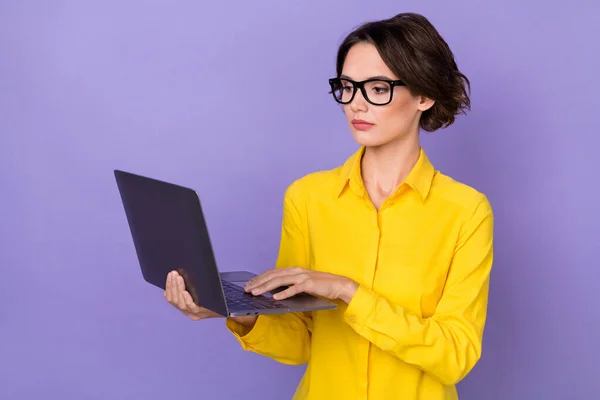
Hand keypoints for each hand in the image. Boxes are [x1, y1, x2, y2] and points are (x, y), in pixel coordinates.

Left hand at [163, 271, 256, 327]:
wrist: (224, 309)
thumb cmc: (225, 300)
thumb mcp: (227, 295)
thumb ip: (223, 290)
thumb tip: (227, 282)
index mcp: (204, 312)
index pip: (192, 307)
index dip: (187, 300)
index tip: (185, 291)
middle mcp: (193, 314)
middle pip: (180, 303)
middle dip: (176, 287)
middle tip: (176, 274)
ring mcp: (186, 311)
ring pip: (174, 301)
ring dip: (171, 286)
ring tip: (172, 274)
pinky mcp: (181, 306)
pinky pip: (172, 301)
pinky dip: (169, 291)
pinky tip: (169, 282)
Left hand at [244, 267, 358, 303]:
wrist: (338, 284)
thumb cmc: (321, 285)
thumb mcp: (302, 283)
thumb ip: (290, 284)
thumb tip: (275, 290)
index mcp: (293, 270)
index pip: (272, 272)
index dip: (259, 278)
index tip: (249, 284)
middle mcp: (296, 271)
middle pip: (272, 275)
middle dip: (258, 282)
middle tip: (247, 289)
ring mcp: (302, 277)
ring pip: (279, 281)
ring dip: (266, 287)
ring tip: (255, 293)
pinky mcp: (309, 284)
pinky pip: (294, 289)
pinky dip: (283, 293)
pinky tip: (275, 298)